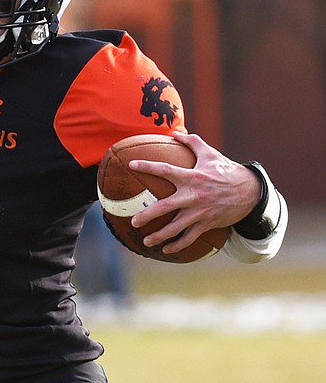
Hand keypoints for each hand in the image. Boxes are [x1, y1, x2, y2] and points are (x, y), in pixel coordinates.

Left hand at [128, 131, 260, 254]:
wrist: (251, 192)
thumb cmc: (227, 171)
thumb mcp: (211, 154)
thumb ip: (192, 142)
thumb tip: (175, 132)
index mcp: (192, 177)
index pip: (165, 170)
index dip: (148, 166)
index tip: (131, 165)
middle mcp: (193, 196)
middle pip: (164, 207)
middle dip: (147, 215)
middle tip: (134, 221)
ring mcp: (200, 212)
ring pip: (175, 228)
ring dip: (159, 236)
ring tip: (146, 241)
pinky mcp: (207, 224)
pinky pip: (189, 238)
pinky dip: (177, 245)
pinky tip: (165, 249)